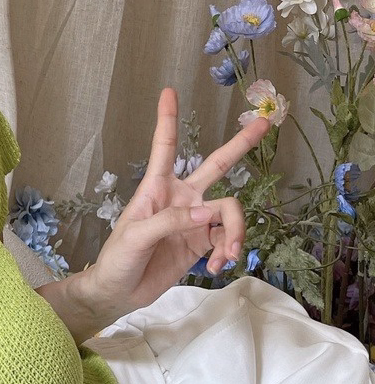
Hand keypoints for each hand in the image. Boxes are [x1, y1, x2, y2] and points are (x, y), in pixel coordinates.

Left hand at [83, 86, 268, 316]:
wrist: (119, 292)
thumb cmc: (118, 258)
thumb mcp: (136, 236)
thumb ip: (172, 221)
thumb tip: (208, 213)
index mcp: (156, 188)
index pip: (165, 147)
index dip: (168, 120)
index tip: (169, 91)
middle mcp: (181, 198)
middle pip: (217, 165)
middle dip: (240, 145)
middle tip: (265, 122)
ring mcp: (195, 220)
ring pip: (230, 211)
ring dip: (235, 234)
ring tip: (228, 256)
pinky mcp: (203, 243)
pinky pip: (228, 239)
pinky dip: (228, 252)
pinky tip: (218, 266)